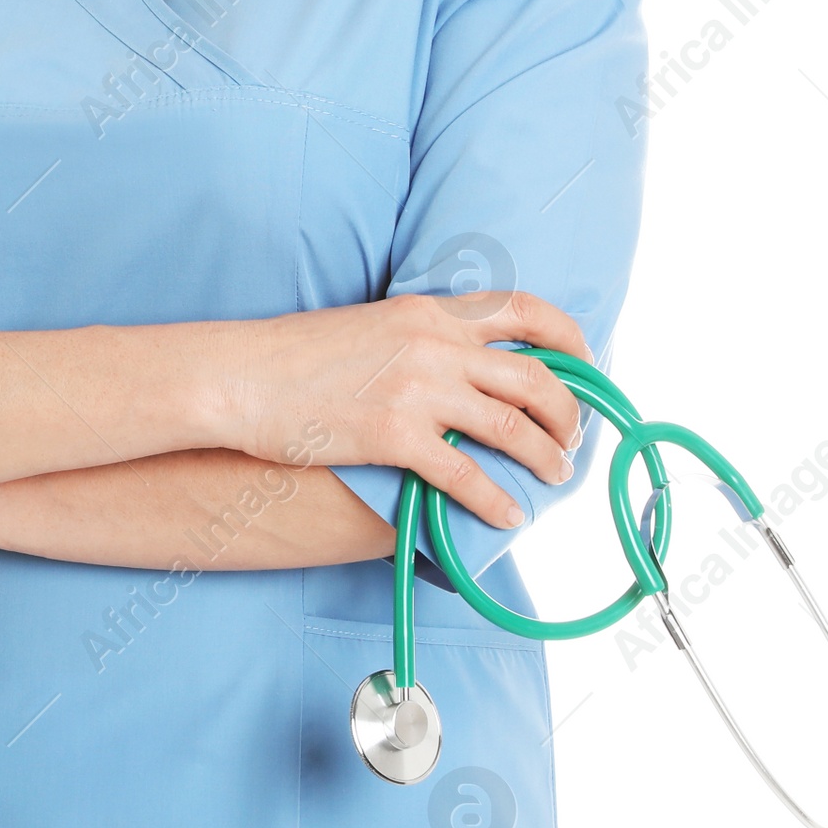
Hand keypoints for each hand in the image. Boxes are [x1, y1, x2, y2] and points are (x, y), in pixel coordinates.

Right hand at [219, 291, 589, 530]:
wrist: (241, 374)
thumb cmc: (296, 354)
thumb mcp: (372, 323)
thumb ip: (422, 336)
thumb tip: (461, 363)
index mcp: (432, 310)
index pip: (527, 310)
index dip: (572, 340)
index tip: (587, 366)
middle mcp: (435, 344)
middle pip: (536, 377)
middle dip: (569, 414)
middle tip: (572, 440)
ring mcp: (418, 390)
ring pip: (513, 428)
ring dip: (546, 458)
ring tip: (554, 477)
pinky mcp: (394, 435)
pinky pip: (466, 475)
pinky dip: (496, 502)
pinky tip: (508, 518)